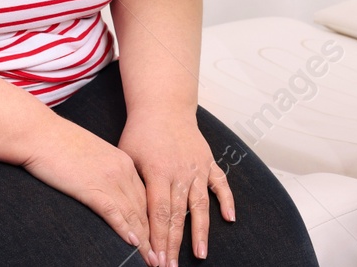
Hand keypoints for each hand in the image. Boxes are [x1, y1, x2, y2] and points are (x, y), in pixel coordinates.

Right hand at [22, 118, 158, 264]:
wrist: (39, 133)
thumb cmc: (59, 143)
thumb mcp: (93, 155)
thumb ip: (106, 172)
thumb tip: (108, 192)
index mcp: (124, 161)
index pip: (146, 196)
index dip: (154, 220)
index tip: (160, 238)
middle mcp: (122, 169)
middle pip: (145, 208)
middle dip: (154, 235)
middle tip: (162, 256)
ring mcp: (109, 178)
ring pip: (134, 214)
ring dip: (145, 240)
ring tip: (153, 260)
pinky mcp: (92, 188)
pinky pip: (114, 213)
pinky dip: (125, 230)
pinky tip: (133, 243)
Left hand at [119, 111, 234, 266]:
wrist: (164, 106)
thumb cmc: (141, 131)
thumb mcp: (127, 156)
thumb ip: (132, 185)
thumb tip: (129, 217)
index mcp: (158, 172)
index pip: (158, 213)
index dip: (158, 239)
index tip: (156, 259)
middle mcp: (181, 172)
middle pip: (178, 215)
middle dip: (174, 244)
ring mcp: (197, 168)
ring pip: (200, 205)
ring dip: (200, 231)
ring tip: (200, 254)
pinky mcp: (208, 162)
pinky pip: (220, 183)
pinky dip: (226, 200)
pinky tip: (229, 218)